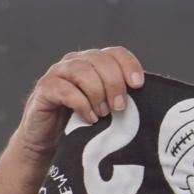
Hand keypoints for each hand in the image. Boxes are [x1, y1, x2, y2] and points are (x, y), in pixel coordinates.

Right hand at [16, 47, 145, 157]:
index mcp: (94, 62)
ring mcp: (57, 73)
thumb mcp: (106, 106)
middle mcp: (75, 62)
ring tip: (103, 114)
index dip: (129, 65)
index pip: (116, 53)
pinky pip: (64, 89)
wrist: (49, 140)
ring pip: (82, 72)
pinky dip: (81, 104)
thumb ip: (120, 96)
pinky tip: (89, 118)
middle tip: (119, 107)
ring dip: (97, 94)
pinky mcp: (44, 89)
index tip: (138, 85)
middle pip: (100, 60)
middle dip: (115, 84)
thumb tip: (149, 99)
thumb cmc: (82, 122)